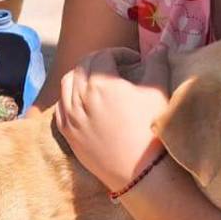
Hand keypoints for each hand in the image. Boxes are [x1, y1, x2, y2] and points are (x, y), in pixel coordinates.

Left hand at [55, 47, 171, 191]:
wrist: (140, 171)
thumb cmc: (151, 130)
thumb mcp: (158, 91)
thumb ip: (157, 64)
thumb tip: (160, 48)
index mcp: (102, 83)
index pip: (105, 56)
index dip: (120, 53)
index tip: (134, 61)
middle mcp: (80, 97)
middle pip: (82, 66)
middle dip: (99, 61)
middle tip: (115, 67)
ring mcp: (71, 116)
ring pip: (66, 84)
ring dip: (80, 76)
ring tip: (96, 82)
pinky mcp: (68, 134)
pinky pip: (60, 107)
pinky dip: (68, 98)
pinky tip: (82, 101)